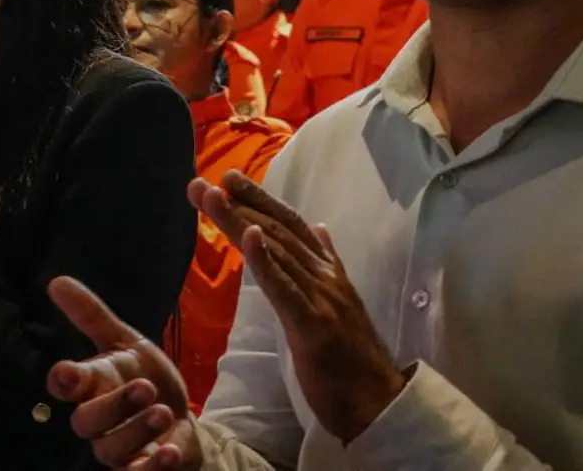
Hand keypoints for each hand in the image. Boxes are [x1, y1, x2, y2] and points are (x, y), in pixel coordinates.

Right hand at [47, 277, 200, 469]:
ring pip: (110, 449)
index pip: (64, 385)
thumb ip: (92, 315)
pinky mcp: (137, 470)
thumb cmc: (146, 376)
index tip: (68, 373)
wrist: (181, 416)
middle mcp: (96, 420)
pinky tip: (170, 450)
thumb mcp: (126, 341)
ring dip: (138, 429)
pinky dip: (152, 467)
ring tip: (164, 411)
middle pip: (86, 422)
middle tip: (145, 387)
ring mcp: (115, 449)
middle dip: (114, 405)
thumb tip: (57, 281)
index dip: (63, 381)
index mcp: (90, 385)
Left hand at [191, 170, 405, 442]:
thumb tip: (320, 230)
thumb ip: (328, 264)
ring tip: (212, 197)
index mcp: (329, 273)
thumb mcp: (338, 304)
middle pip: (278, 231)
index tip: (228, 179)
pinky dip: (265, 260)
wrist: (379, 403)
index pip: (291, 226)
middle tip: (202, 183)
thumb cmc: (353, 359)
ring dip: (241, 221)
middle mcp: (326, 277)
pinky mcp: (314, 325)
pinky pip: (285, 288)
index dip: (260, 199)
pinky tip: (248, 236)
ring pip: (277, 251)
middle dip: (239, 204)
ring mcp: (322, 299)